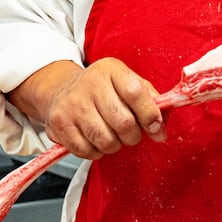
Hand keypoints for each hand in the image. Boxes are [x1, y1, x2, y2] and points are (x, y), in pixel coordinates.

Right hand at [15, 58, 165, 159]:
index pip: (135, 92)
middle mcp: (90, 84)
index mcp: (111, 69)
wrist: (62, 91)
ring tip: (112, 134)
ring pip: (106, 141)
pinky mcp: (59, 124)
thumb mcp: (127, 83)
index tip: (155, 127)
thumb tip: (161, 129)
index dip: (150, 114)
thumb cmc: (103, 90)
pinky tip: (95, 139)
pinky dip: (97, 152)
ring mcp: (72, 104)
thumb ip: (150, 101)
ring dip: (116, 145)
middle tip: (131, 133)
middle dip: (134, 135)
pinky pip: (88, 151)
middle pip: (123, 123)